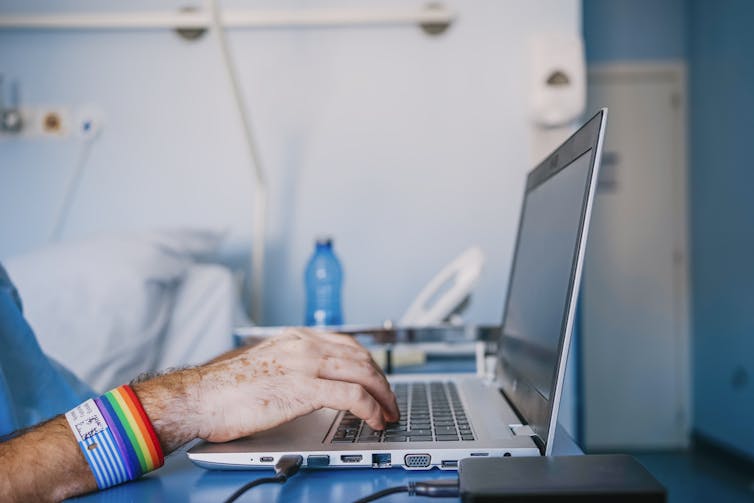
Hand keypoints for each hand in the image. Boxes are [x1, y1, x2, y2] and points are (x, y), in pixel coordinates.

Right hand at [135, 328, 398, 447]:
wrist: (200, 397)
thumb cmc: (225, 389)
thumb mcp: (267, 365)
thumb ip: (293, 367)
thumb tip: (314, 384)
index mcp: (296, 338)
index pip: (347, 344)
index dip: (368, 364)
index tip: (377, 380)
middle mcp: (304, 345)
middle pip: (361, 357)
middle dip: (382, 380)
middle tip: (390, 400)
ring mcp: (305, 364)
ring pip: (363, 373)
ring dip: (383, 395)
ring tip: (388, 412)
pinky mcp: (304, 389)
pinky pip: (353, 396)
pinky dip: (371, 408)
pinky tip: (375, 420)